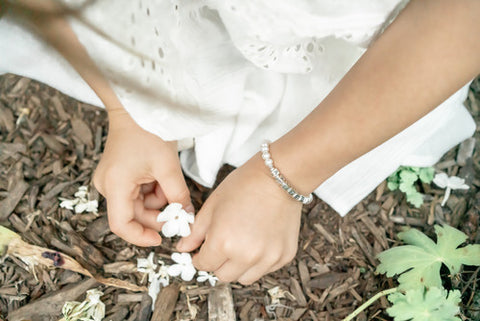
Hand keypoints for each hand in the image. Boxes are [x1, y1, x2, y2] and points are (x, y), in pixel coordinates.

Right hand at [93, 109, 192, 246]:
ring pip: (138, 204)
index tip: (161, 239)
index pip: (121, 225)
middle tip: (179, 208)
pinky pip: (137, 192)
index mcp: (114, 186)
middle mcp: (107, 186)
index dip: (141, 237)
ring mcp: (111, 180)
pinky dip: (153, 190)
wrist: (138, 108)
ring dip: (158, 200)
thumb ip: (178, 195)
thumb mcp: (167, 167)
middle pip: (133, 214)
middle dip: (158, 213)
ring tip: (170, 182)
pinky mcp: (118, 175)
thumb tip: (186, 216)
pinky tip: (162, 178)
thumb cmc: (149, 132)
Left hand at [177, 154, 301, 283]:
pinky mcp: (284, 256)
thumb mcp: (212, 205)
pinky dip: (259, 262)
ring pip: (245, 278)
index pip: (204, 265)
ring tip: (240, 246)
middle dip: (217, 263)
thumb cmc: (244, 185)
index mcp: (223, 243)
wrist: (279, 176)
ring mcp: (268, 258)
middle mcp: (246, 256)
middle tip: (221, 247)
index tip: (202, 251)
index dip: (199, 257)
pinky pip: (265, 269)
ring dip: (238, 267)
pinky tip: (258, 241)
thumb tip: (183, 249)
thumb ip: (196, 232)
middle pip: (223, 276)